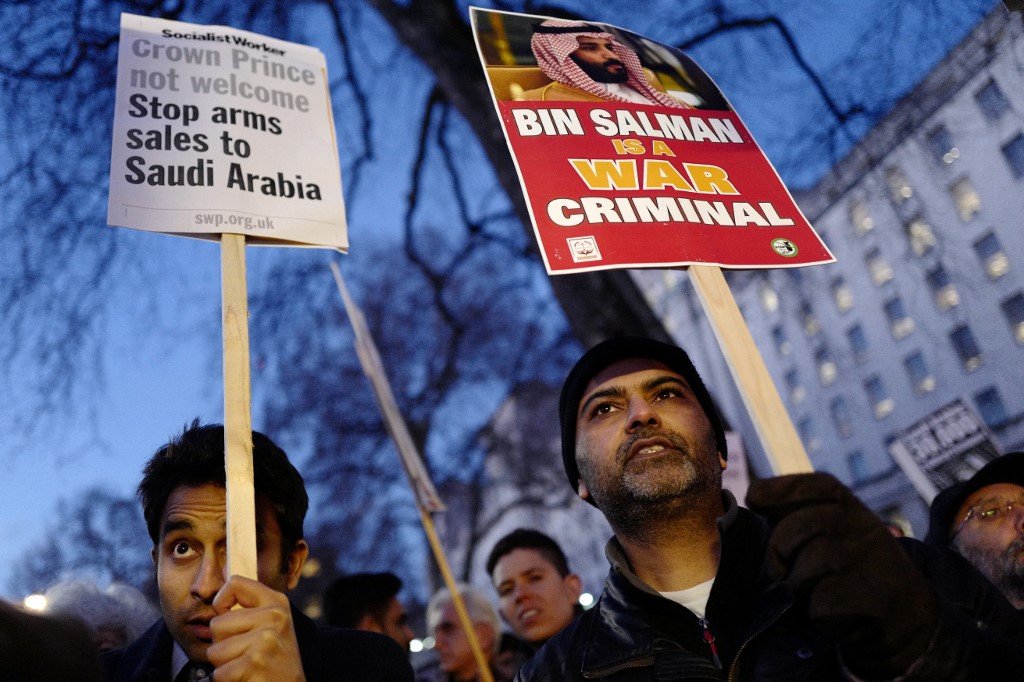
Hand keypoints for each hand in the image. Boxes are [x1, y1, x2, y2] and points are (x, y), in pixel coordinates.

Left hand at [207, 575, 305, 680]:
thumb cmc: (276, 659)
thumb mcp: (271, 626)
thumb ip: (246, 612)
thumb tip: (203, 612)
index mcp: (276, 602)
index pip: (235, 583)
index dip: (222, 601)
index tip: (228, 617)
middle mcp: (273, 617)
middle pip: (217, 624)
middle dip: (222, 645)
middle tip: (245, 654)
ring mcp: (264, 639)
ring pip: (214, 651)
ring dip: (224, 665)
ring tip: (246, 666)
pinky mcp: (254, 662)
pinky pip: (219, 673)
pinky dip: (227, 681)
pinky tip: (247, 677)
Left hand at [746, 473, 937, 678]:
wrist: (908, 617)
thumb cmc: (856, 570)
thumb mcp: (839, 533)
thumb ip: (802, 514)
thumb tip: (753, 495)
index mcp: (854, 509)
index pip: (819, 485)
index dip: (782, 487)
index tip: (754, 497)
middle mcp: (862, 528)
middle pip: (797, 529)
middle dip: (778, 551)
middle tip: (781, 570)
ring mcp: (866, 563)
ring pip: (803, 570)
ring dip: (798, 588)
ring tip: (815, 593)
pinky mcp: (867, 600)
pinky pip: (818, 604)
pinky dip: (815, 614)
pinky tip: (831, 613)